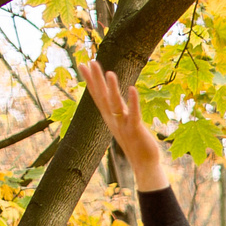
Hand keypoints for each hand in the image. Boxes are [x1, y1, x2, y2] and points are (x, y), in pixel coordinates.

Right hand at [79, 59, 167, 192]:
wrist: (144, 165)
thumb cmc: (135, 144)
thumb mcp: (122, 125)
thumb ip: (118, 112)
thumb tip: (113, 99)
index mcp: (109, 117)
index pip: (97, 95)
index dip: (89, 80)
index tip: (82, 64)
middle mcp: (113, 119)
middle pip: (102, 96)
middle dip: (96, 79)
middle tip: (90, 61)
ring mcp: (123, 125)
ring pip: (115, 104)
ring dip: (112, 88)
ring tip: (109, 72)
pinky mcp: (135, 130)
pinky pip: (133, 114)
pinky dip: (133, 102)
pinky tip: (132, 88)